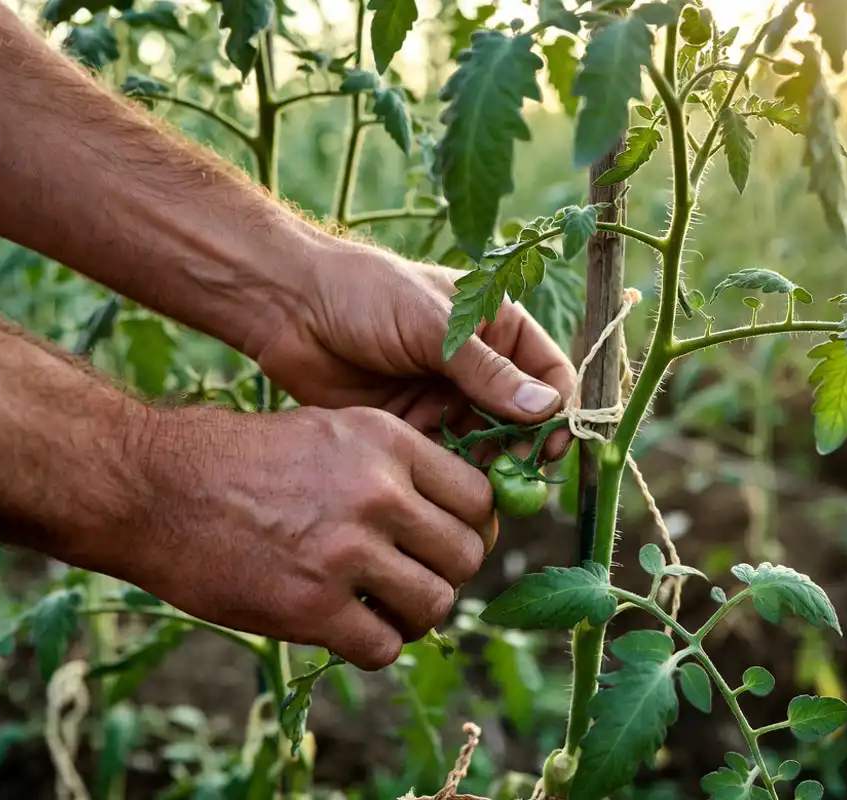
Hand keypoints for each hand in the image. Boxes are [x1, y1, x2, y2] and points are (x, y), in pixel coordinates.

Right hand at [117, 404, 496, 670]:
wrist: (155, 486)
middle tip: (414, 580)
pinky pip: (383, 646)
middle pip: (466, 555)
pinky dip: (373, 646)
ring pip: (435, 604)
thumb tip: (455, 515)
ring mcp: (346, 551)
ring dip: (415, 616)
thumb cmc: (242, 459)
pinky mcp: (311, 606)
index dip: (470, 528)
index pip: (479, 499)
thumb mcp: (332, 430)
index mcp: (388, 442)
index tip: (444, 543)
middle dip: (446, 575)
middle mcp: (378, 492)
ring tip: (383, 609)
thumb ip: (396, 467)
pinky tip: (346, 628)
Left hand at [247, 240, 575, 456]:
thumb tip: (545, 408)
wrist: (290, 308)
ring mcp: (446, 398)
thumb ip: (486, 371)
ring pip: (486, 445)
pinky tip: (439, 483)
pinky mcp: (414, 425)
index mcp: (497, 327)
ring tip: (473, 486)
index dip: (557, 412)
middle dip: (520, 449)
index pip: (550, 375)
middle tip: (508, 479)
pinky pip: (445, 458)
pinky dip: (448, 473)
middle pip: (522, 420)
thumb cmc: (366, 295)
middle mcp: (479, 366)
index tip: (549, 446)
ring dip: (484, 466)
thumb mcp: (432, 327)